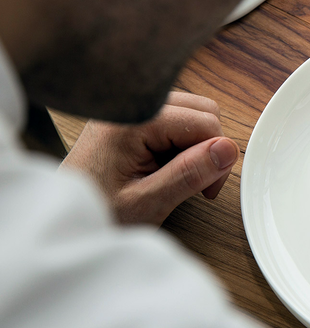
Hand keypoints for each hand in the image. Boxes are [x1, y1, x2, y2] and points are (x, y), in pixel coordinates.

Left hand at [60, 92, 238, 225]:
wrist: (62, 220)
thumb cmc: (98, 214)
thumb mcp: (147, 203)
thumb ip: (188, 174)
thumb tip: (228, 150)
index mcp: (133, 122)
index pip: (205, 122)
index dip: (216, 158)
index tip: (206, 190)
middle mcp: (132, 107)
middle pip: (203, 110)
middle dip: (209, 148)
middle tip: (197, 184)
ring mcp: (132, 110)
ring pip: (193, 113)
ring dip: (197, 145)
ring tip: (179, 177)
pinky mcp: (133, 119)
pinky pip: (176, 119)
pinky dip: (182, 143)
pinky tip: (168, 167)